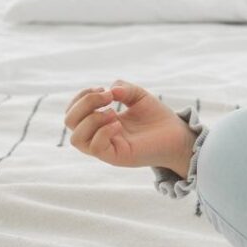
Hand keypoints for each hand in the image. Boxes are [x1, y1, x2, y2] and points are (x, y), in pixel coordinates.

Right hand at [65, 80, 194, 168]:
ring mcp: (106, 147)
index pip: (72, 111)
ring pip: (76, 138)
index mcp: (98, 121)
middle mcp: (98, 135)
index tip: (104, 89)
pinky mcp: (116, 157)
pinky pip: (95, 148)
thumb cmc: (157, 117)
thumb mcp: (139, 96)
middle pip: (69, 121)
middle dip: (85, 103)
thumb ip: (124, 89)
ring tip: (114, 112)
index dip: (82, 96)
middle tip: (108, 97)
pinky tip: (119, 124)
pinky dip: (103, 132)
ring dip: (91, 119)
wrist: (177, 135)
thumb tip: (110, 90)